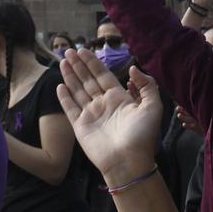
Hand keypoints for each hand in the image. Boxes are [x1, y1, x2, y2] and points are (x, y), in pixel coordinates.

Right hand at [55, 49, 161, 185]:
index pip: (103, 75)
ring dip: (70, 76)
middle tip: (69, 50)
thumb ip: (146, 85)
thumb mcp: (152, 107)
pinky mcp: (80, 126)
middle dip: (79, 65)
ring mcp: (91, 114)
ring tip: (62, 61)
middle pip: (88, 80)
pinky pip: (70, 108)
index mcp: (119, 98)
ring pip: (78, 90)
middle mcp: (103, 104)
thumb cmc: (142, 135)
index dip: (93, 63)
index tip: (83, 50)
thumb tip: (133, 68)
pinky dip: (65, 97)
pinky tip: (60, 85)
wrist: (128, 161)